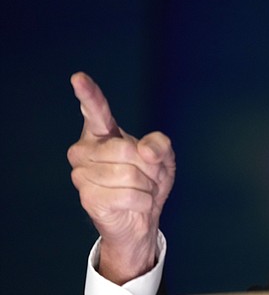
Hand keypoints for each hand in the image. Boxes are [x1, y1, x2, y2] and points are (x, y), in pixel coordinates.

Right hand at [67, 72, 175, 283]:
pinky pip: (129, 195)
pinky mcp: (87, 198)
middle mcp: (85, 150)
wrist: (142, 217)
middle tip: (147, 176)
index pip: (95, 109)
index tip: (78, 78)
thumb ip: (160, 144)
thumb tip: (145, 151)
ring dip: (147, 186)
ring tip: (141, 190)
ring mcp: (82, 174)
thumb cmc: (148, 181)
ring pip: (130, 175)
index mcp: (101, 133)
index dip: (88, 94)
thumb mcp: (163, 158)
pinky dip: (142, 202)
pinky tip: (135, 204)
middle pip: (127, 149)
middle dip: (149, 166)